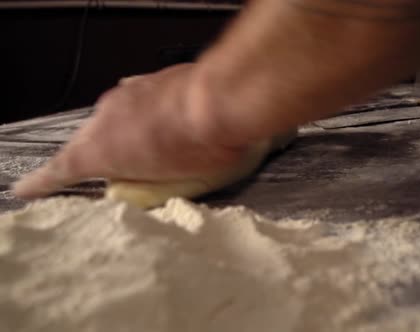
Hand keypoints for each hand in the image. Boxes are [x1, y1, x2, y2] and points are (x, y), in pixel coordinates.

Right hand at [12, 63, 246, 197]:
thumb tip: (133, 193)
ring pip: (114, 121)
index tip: (26, 188)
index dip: (41, 183)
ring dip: (127, 135)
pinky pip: (135, 103)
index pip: (60, 171)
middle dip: (103, 159)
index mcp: (100, 151)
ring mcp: (125, 96)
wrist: (226, 99)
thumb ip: (146, 191)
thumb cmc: (202, 148)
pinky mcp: (148, 81)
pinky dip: (143, 115)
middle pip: (91, 143)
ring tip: (157, 149)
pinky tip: (161, 122)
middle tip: (127, 174)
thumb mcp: (177, 187)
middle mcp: (105, 118)